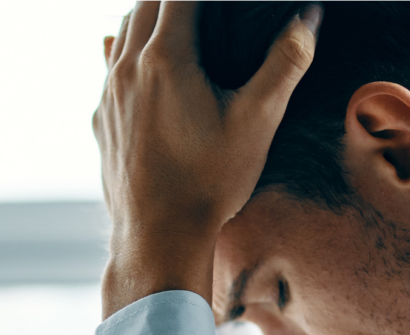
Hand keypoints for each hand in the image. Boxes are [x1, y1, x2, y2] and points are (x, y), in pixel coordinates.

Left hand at [94, 1, 320, 317]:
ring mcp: (108, 95)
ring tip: (177, 15)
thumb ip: (285, 63)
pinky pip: (109, 68)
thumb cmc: (209, 183)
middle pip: (145, 3)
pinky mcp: (101, 120)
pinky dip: (129, 51)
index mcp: (166, 58)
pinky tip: (142, 63)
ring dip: (148, 15)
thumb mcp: (257, 121)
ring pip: (121, 32)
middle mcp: (127, 68)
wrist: (158, 237)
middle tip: (205, 4)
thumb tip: (308, 18)